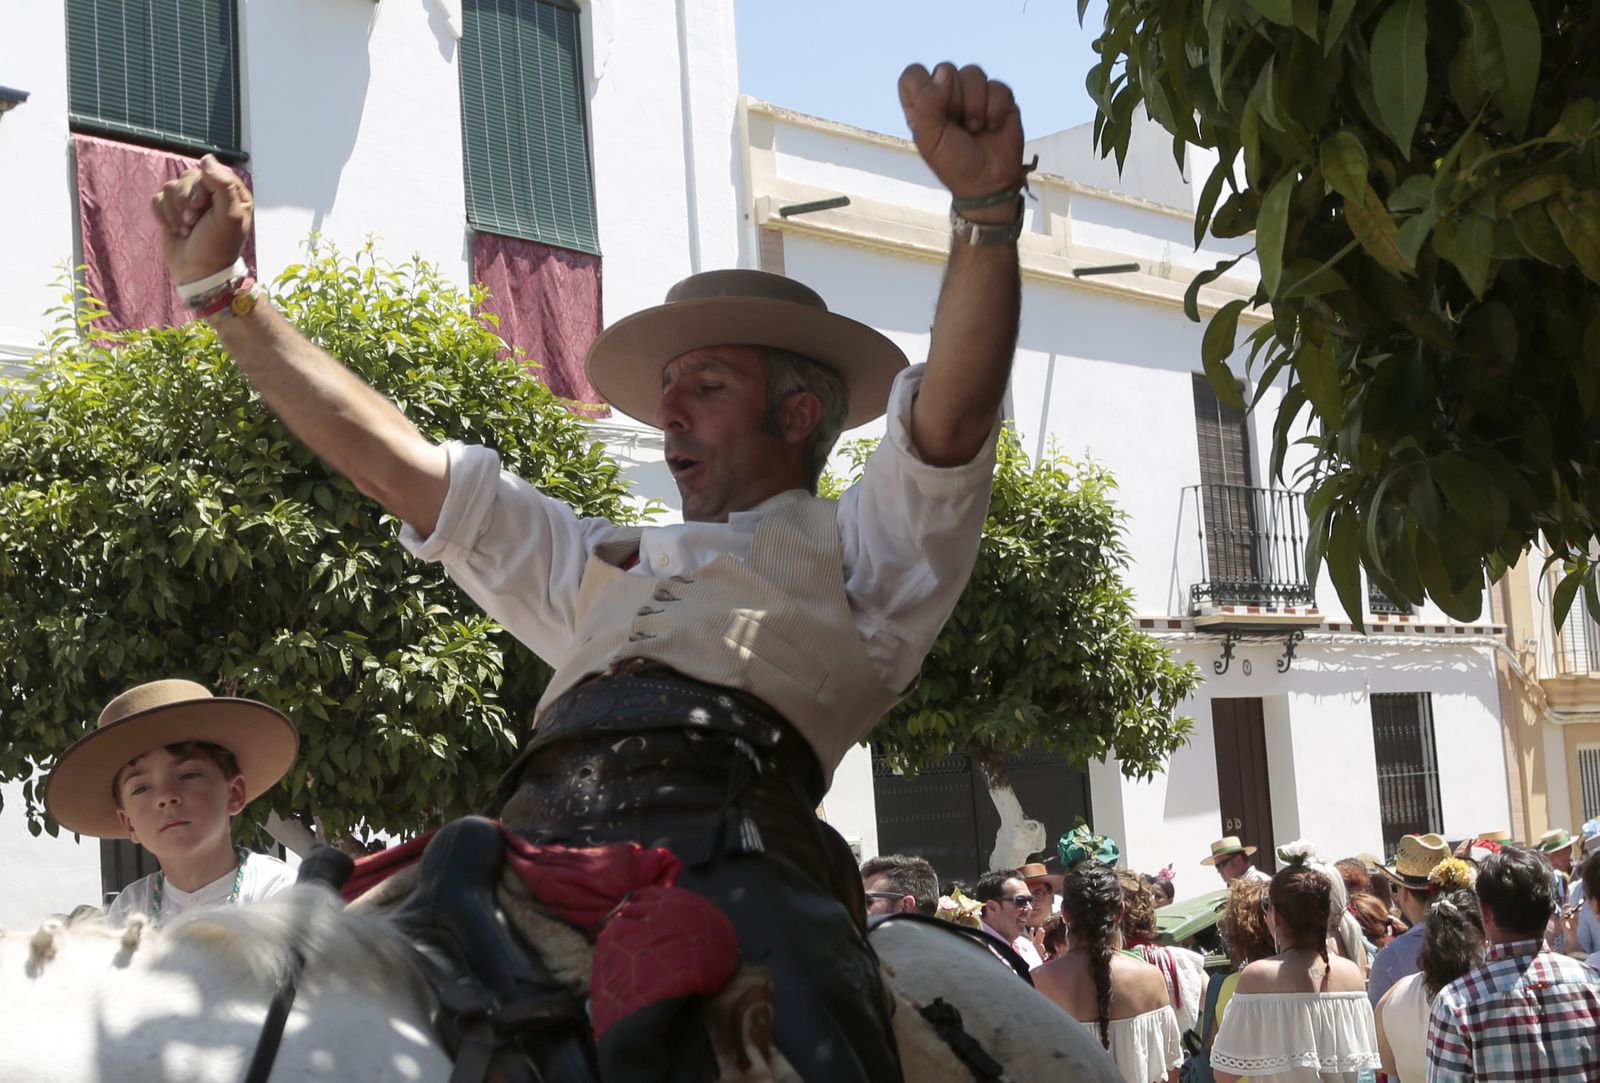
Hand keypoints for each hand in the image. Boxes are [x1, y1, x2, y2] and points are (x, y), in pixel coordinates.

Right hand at [149, 154, 252, 284]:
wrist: (197, 272)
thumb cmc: (217, 247)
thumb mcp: (228, 217)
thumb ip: (223, 186)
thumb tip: (206, 158)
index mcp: (231, 193)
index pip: (208, 171)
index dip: (200, 187)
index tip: (201, 207)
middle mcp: (211, 194)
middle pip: (186, 177)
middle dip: (184, 202)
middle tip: (193, 223)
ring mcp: (189, 201)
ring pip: (169, 187)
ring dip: (174, 212)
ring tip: (186, 230)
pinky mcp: (171, 210)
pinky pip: (157, 199)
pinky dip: (163, 216)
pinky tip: (175, 230)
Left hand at [898, 62, 1024, 222]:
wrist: (989, 182)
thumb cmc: (954, 163)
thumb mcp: (930, 138)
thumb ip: (928, 103)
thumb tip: (944, 72)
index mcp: (923, 104)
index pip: (913, 74)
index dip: (924, 88)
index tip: (934, 113)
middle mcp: (947, 94)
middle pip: (946, 69)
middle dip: (954, 100)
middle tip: (957, 126)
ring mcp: (974, 93)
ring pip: (973, 73)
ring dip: (976, 106)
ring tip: (975, 129)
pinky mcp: (998, 97)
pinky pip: (997, 86)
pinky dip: (996, 110)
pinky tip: (993, 126)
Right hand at [1559, 903, 1583, 947]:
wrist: (1572, 934)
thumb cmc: (1573, 927)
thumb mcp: (1576, 919)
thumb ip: (1576, 914)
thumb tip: (1579, 908)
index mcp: (1565, 915)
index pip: (1564, 908)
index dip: (1566, 905)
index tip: (1569, 904)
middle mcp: (1562, 916)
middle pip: (1564, 910)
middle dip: (1568, 909)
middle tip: (1572, 909)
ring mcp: (1561, 919)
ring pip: (1563, 913)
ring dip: (1567, 912)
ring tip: (1571, 913)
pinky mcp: (1561, 923)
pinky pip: (1563, 918)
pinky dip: (1566, 917)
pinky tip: (1568, 917)